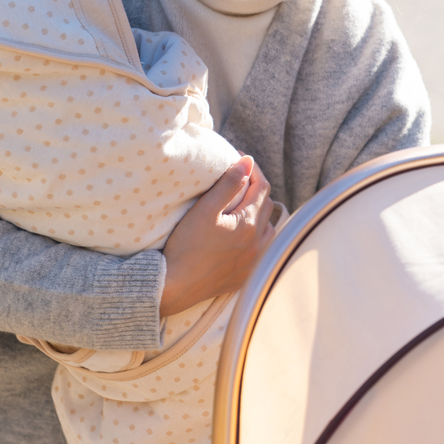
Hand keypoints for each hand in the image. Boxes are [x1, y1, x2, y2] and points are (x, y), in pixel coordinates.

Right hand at [159, 156, 274, 317]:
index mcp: (250, 224)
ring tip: (240, 204)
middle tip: (237, 178)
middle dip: (255, 188)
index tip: (236, 158)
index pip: (261, 186)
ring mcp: (253, 262)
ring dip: (258, 212)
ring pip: (267, 228)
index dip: (251, 169)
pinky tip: (241, 233)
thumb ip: (229, 183)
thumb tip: (247, 162)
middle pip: (266, 205)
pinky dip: (256, 235)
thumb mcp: (206, 209)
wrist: (175, 286)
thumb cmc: (186, 246)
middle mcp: (258, 244)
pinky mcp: (245, 275)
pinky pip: (261, 249)